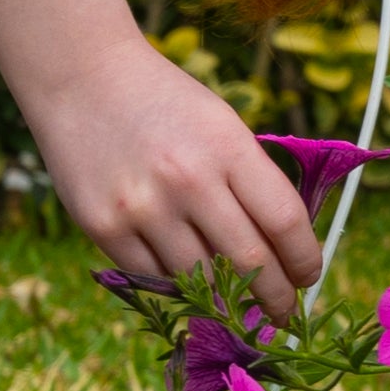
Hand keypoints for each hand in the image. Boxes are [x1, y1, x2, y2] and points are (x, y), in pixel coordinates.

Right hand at [21, 31, 323, 309]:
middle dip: (275, 299)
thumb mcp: (220, 124)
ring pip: (201, 281)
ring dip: (224, 298)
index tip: (308, 277)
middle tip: (281, 313)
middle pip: (250, 263)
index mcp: (227, 146)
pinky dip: (175, 284)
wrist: (81, 77)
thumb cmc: (164, 103)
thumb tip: (283, 255)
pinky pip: (154, 278)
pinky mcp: (103, 227)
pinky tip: (185, 277)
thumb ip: (251, 182)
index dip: (305, 261)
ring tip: (233, 300)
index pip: (286, 222)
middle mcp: (188, 179)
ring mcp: (142, 207)